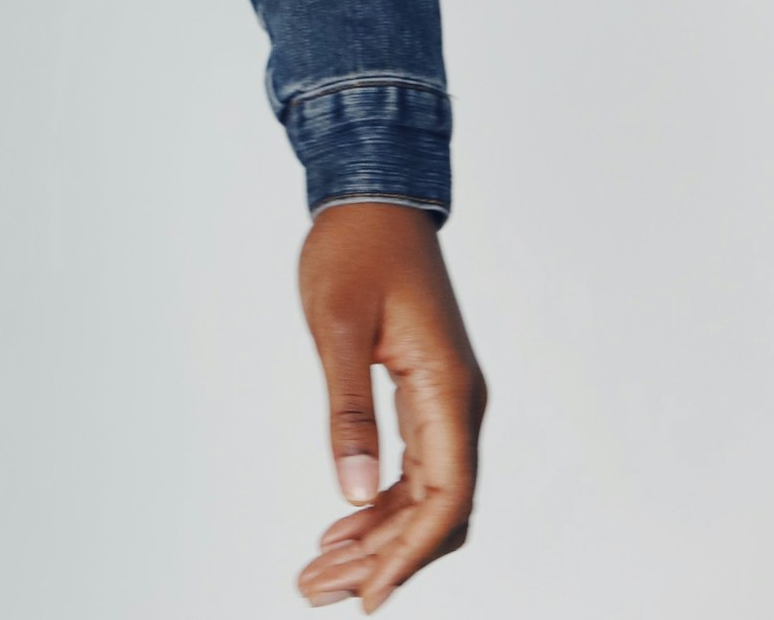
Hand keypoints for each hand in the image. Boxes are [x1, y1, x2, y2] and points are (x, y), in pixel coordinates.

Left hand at [294, 201, 484, 609]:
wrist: (373, 194)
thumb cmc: (354, 248)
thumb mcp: (337, 325)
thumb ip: (348, 410)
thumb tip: (354, 493)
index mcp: (447, 389)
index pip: (444, 499)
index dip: (408, 555)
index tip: (367, 598)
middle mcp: (457, 402)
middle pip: (434, 510)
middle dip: (382, 560)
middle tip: (316, 592)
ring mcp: (444, 399)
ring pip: (422, 495)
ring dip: (376, 539)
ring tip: (318, 575)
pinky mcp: (425, 393)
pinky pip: (412, 468)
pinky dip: (378, 503)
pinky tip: (341, 528)